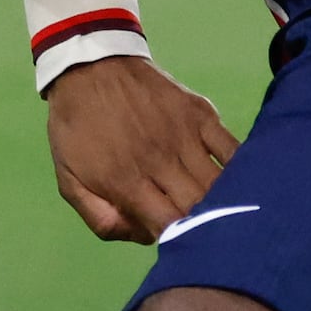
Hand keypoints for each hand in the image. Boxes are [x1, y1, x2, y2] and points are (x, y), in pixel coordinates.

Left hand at [44, 55, 234, 243]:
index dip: (180, 240)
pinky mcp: (201, 113)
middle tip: (208, 232)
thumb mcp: (69, 181)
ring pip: (220, 183)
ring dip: (225, 202)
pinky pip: (233, 148)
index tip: (183, 243)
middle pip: (200, 207)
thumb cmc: (77, 129)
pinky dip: (241, 170)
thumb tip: (145, 239)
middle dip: (206, 226)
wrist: (89, 66)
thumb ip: (101, 219)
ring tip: (226, 212)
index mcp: (126, 181)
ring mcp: (184, 135)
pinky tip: (238, 182)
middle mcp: (159, 161)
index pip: (170, 226)